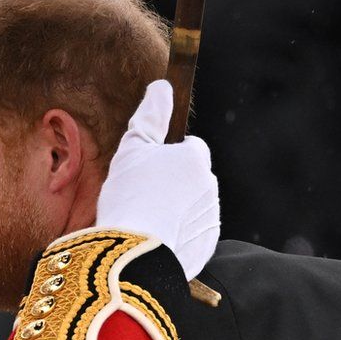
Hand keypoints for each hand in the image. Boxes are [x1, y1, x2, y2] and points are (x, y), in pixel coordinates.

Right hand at [96, 80, 219, 279]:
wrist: (135, 252)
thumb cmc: (130, 194)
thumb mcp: (131, 149)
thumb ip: (149, 117)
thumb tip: (162, 86)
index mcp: (195, 158)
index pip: (189, 146)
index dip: (165, 155)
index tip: (145, 169)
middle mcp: (210, 185)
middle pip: (191, 177)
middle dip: (172, 183)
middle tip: (140, 195)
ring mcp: (210, 217)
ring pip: (191, 205)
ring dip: (173, 208)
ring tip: (143, 220)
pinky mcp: (205, 245)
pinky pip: (190, 232)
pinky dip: (174, 233)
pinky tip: (151, 238)